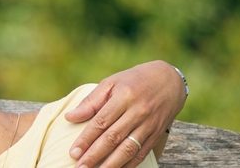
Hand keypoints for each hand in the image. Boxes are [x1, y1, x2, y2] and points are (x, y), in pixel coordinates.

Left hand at [65, 60, 186, 167]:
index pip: (101, 122)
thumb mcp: (111, 83)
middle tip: (81, 167)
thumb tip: (70, 117)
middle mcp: (138, 112)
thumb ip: (91, 102)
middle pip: (113, 138)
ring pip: (128, 149)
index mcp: (124, 97)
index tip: (73, 152)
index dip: (86, 139)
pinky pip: (142, 153)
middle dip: (95, 155)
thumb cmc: (134, 81)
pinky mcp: (157, 134)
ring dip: (111, 164)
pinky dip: (129, 165)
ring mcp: (149, 125)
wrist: (170, 81)